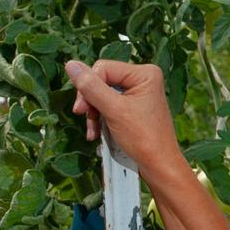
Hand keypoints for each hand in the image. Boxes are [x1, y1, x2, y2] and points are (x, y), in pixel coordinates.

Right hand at [65, 59, 178, 173]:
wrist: (158, 165)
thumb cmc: (144, 138)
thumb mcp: (113, 110)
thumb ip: (91, 87)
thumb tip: (70, 64)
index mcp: (145, 73)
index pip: (103, 68)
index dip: (88, 86)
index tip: (81, 109)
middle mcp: (143, 79)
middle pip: (101, 80)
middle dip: (91, 101)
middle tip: (84, 116)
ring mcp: (138, 93)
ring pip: (102, 94)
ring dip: (93, 113)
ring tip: (93, 130)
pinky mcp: (133, 107)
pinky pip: (109, 105)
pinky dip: (100, 118)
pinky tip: (96, 132)